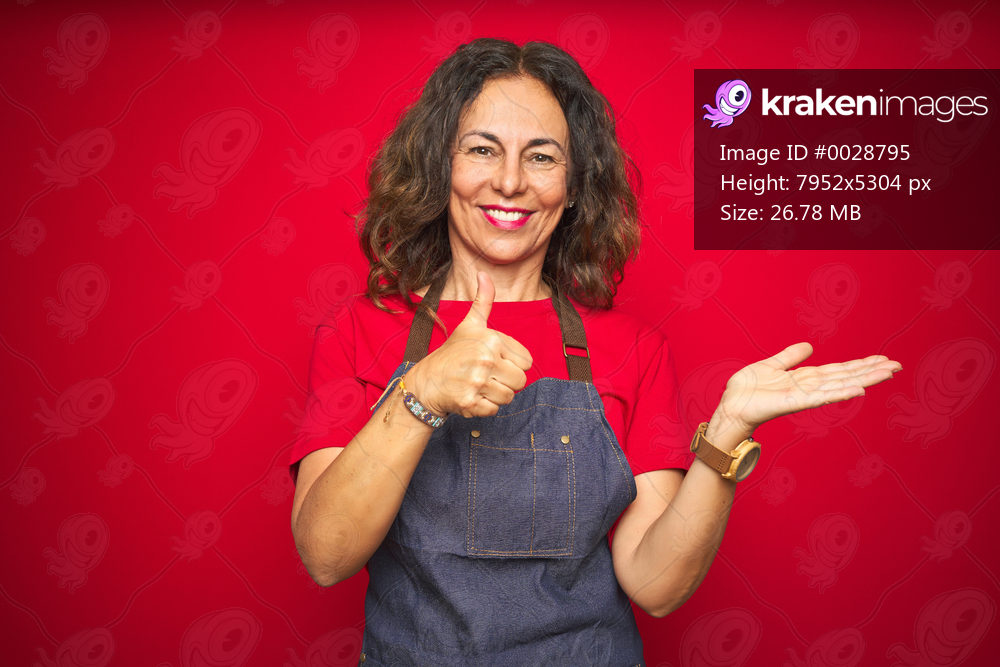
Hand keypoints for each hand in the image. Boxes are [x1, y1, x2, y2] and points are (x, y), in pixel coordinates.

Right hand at [404, 272, 532, 417]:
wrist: (427, 382)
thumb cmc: (452, 353)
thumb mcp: (469, 324)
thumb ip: (483, 300)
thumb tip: (483, 273)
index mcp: (491, 340)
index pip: (527, 362)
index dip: (512, 363)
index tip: (494, 361)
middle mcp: (486, 359)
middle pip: (521, 381)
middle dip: (506, 381)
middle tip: (486, 375)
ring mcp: (477, 382)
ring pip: (509, 397)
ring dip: (495, 395)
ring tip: (479, 385)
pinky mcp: (470, 403)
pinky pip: (494, 410)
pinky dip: (484, 407)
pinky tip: (472, 396)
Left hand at [710, 342, 901, 437]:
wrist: (731, 406)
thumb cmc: (747, 390)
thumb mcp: (771, 365)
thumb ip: (790, 357)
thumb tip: (809, 346)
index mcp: (805, 378)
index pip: (839, 370)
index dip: (860, 365)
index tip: (883, 360)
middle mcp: (810, 387)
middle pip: (846, 377)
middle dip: (871, 371)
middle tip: (897, 365)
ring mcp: (805, 396)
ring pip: (840, 386)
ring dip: (864, 380)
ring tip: (887, 373)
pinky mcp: (795, 403)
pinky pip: (821, 397)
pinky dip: (840, 393)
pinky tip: (858, 390)